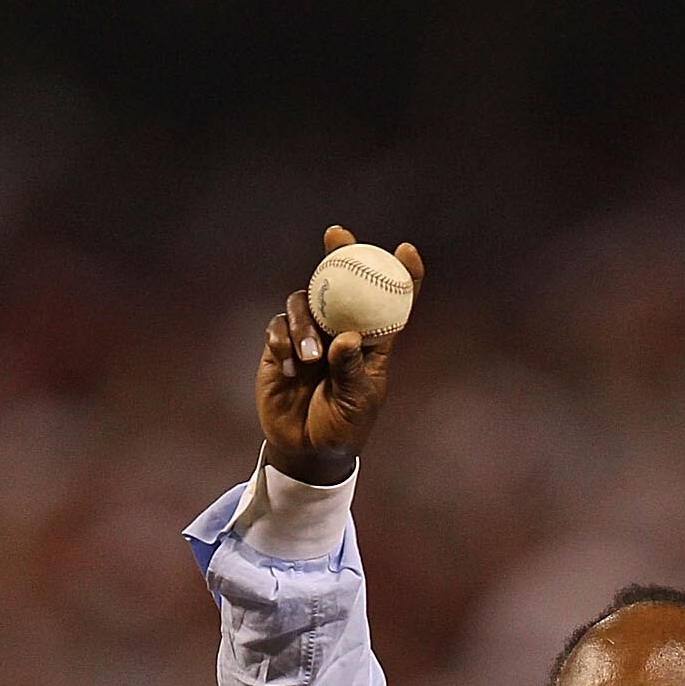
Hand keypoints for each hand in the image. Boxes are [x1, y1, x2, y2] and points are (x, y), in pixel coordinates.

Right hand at [256, 225, 423, 483]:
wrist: (306, 451)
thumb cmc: (342, 428)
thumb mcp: (354, 404)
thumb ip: (351, 371)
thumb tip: (347, 338)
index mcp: (370, 344)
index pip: (390, 303)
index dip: (401, 275)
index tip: (407, 251)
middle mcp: (340, 331)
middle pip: (341, 282)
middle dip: (338, 254)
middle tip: (337, 235)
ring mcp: (309, 336)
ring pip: (304, 302)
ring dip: (304, 325)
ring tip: (309, 360)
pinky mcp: (281, 347)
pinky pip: (278, 327)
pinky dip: (283, 342)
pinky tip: (288, 366)